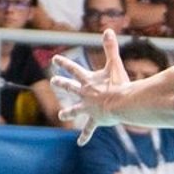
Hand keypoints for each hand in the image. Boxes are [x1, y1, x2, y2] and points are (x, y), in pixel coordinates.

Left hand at [51, 27, 127, 143]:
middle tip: (53, 81)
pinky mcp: (95, 119)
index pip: (74, 69)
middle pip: (70, 87)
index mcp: (89, 80)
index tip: (54, 59)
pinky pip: (89, 129)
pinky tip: (80, 143)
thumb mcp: (114, 64)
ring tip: (61, 115)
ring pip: (75, 110)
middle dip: (61, 84)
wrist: (120, 103)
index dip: (64, 63)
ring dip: (68, 112)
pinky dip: (85, 136)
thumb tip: (108, 30)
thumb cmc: (119, 84)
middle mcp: (85, 94)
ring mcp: (89, 107)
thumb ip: (110, 48)